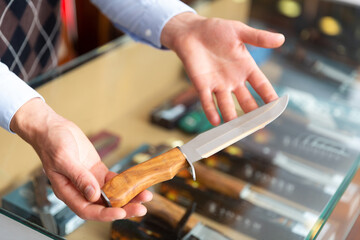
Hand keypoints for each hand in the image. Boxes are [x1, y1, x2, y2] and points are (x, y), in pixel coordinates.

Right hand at [11, 98, 152, 220]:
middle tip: (140, 209)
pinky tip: (136, 183)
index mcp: (68, 191)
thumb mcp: (64, 159)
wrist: (53, 129)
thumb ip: (79, 177)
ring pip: (111, 194)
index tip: (120, 213)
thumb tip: (93, 195)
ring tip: (144, 196)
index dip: (104, 214)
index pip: (87, 209)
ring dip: (128, 196)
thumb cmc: (51, 143)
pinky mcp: (97, 171)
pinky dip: (125, 183)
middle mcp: (80, 190)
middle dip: (123, 208)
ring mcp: (90, 181)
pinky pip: (113, 181)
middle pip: (103, 205)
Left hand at [161, 13, 284, 125]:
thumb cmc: (216, 30)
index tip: (277, 108)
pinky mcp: (202, 85)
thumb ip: (258, 37)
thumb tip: (281, 38)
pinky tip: (216, 122)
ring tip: (237, 130)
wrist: (192, 31)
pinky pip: (207, 101)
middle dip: (253, 115)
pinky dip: (211, 111)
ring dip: (232, 117)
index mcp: (245, 68)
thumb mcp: (239, 31)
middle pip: (246, 101)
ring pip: (227, 105)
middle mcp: (233, 80)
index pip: (261, 86)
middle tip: (259, 127)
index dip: (269, 97)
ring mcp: (218, 84)